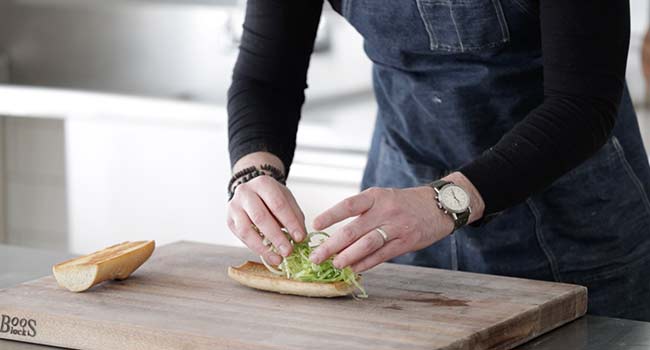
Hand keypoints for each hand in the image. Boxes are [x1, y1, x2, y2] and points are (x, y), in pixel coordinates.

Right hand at [227, 154, 306, 265]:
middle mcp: (245, 192)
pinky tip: (268, 254)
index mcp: (263, 183)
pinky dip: (256, 248)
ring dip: (264, 247)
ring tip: (278, 258)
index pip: (278, 204)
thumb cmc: (271, 197)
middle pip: (260, 217)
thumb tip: (300, 237)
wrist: (252, 192)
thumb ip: (295, 216)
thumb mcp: (286, 199)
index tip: (300, 238)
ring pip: (246, 230)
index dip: (290, 222)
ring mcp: (234, 207)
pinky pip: (242, 238)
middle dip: (276, 237)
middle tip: (289, 251)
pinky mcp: (230, 221)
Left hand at [309, 172, 483, 272]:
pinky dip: (365, 264)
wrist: (439, 206)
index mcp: (376, 197)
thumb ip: (363, 212)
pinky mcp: (405, 243)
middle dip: (332, 245)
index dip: (331, 215)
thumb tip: (336, 233)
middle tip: (316, 256)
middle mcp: (385, 211)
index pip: (349, 205)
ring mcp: (396, 227)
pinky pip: (381, 256)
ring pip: (367, 244)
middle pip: (353, 230)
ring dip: (347, 257)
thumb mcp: (383, 198)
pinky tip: (353, 269)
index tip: (315, 225)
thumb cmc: (404, 203)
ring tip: (334, 264)